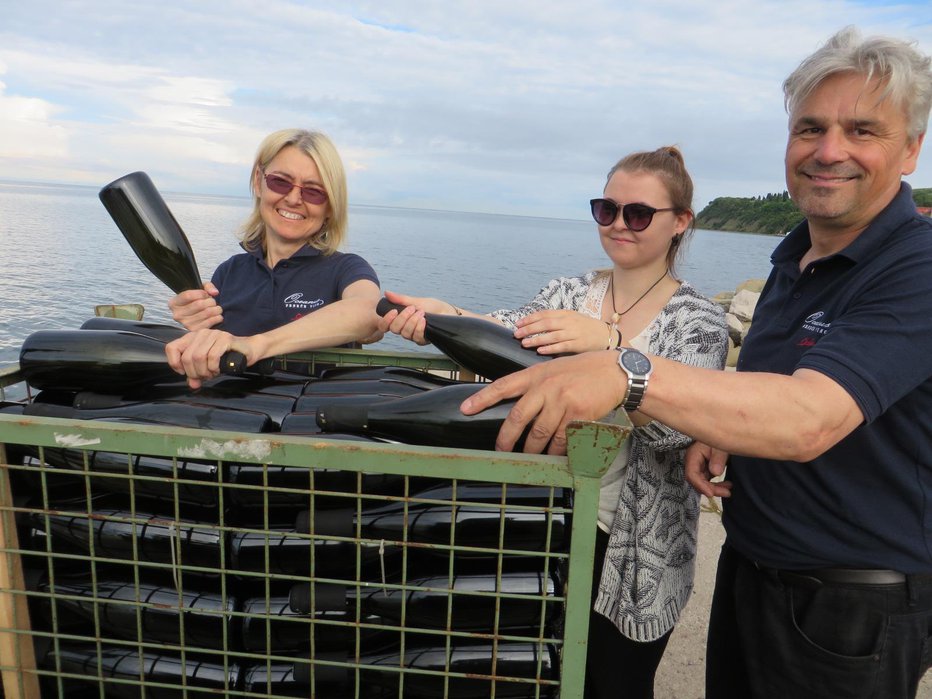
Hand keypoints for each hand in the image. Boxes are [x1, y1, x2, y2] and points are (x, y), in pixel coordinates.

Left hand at [165, 329, 256, 389]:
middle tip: (204, 377)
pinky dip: (214, 367)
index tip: (184, 372)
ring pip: (198, 357)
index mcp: (192, 337)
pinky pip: (212, 356)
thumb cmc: (226, 358)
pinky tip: (218, 369)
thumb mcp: (207, 367)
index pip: (172, 348)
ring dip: (204, 371)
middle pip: (187, 357)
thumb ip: (197, 374)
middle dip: (194, 372)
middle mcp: (201, 333)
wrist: (249, 350)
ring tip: (211, 374)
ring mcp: (213, 334)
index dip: (174, 363)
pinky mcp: (225, 338)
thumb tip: (192, 384)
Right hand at [168, 282, 222, 330]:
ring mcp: (186, 324)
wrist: (198, 315)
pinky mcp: (196, 331)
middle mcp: (177, 315)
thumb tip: (214, 292)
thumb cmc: (197, 300)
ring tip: (215, 308)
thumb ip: (208, 286)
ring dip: (216, 309)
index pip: (188, 295)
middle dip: (211, 301)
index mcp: (174, 303)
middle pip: (199, 304)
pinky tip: (216, 315)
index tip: (205, 294)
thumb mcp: (200, 289)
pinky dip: (218, 317)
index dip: (201, 293)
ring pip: (208, 312)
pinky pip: (211, 321)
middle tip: (212, 302)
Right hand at [377, 290, 453, 344]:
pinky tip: (423, 320)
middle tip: (413, 308)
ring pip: (405, 334)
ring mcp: (413, 336)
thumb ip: (401, 300)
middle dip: (402, 318)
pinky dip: (419, 328)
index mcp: (400, 320)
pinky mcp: (423, 340)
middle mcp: (405, 329)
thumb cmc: (432, 306)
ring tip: (421, 312)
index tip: (394, 311)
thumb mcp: (416, 301)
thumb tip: (387, 293)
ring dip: (412, 322)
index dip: (386, 321)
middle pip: (395, 329)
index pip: (385, 326)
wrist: (447, 312)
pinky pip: (416, 338)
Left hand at [460, 351, 625, 454]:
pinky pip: (561, 440)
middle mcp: (546, 386)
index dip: (482, 398)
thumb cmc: (582, 371)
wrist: (614, 372)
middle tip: (500, 451)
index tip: (465, 409)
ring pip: (539, 434)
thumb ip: (535, 384)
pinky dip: (556, 451)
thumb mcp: (553, 369)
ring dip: (533, 450)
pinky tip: (553, 457)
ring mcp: (562, 401)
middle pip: (518, 417)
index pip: (503, 386)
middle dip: (506, 438)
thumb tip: (518, 405)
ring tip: (529, 459)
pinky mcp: (578, 414)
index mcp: (536, 374)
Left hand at [514, 310, 613, 354]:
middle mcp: (569, 322)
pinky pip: (562, 346)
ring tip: (524, 343)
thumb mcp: (571, 318)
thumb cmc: (585, 328)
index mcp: (565, 314)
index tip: (518, 323)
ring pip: (552, 335)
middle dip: (529, 328)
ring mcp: (574, 333)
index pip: (544, 314)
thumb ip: (556, 320)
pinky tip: (540, 350)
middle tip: (517, 334)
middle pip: (546, 323)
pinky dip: (550, 348)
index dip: (530, 318)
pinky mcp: (578, 344)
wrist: (606, 335)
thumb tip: (535, 325)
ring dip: (537, 339)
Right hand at [684, 442, 731, 498]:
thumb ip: (718, 458)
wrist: (723, 435)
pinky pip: (709, 481)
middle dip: (711, 489)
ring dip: (715, 488)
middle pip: (697, 481)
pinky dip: (717, 485)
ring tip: (729, 489)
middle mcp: (694, 463)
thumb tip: (716, 473)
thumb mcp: (721, 446)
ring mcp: (699, 467)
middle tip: (726, 492)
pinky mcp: (706, 469)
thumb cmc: (720, 438)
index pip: (692, 474)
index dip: (700, 485)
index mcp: (693, 456)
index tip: (711, 494)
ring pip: (703, 483)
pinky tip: (728, 485)